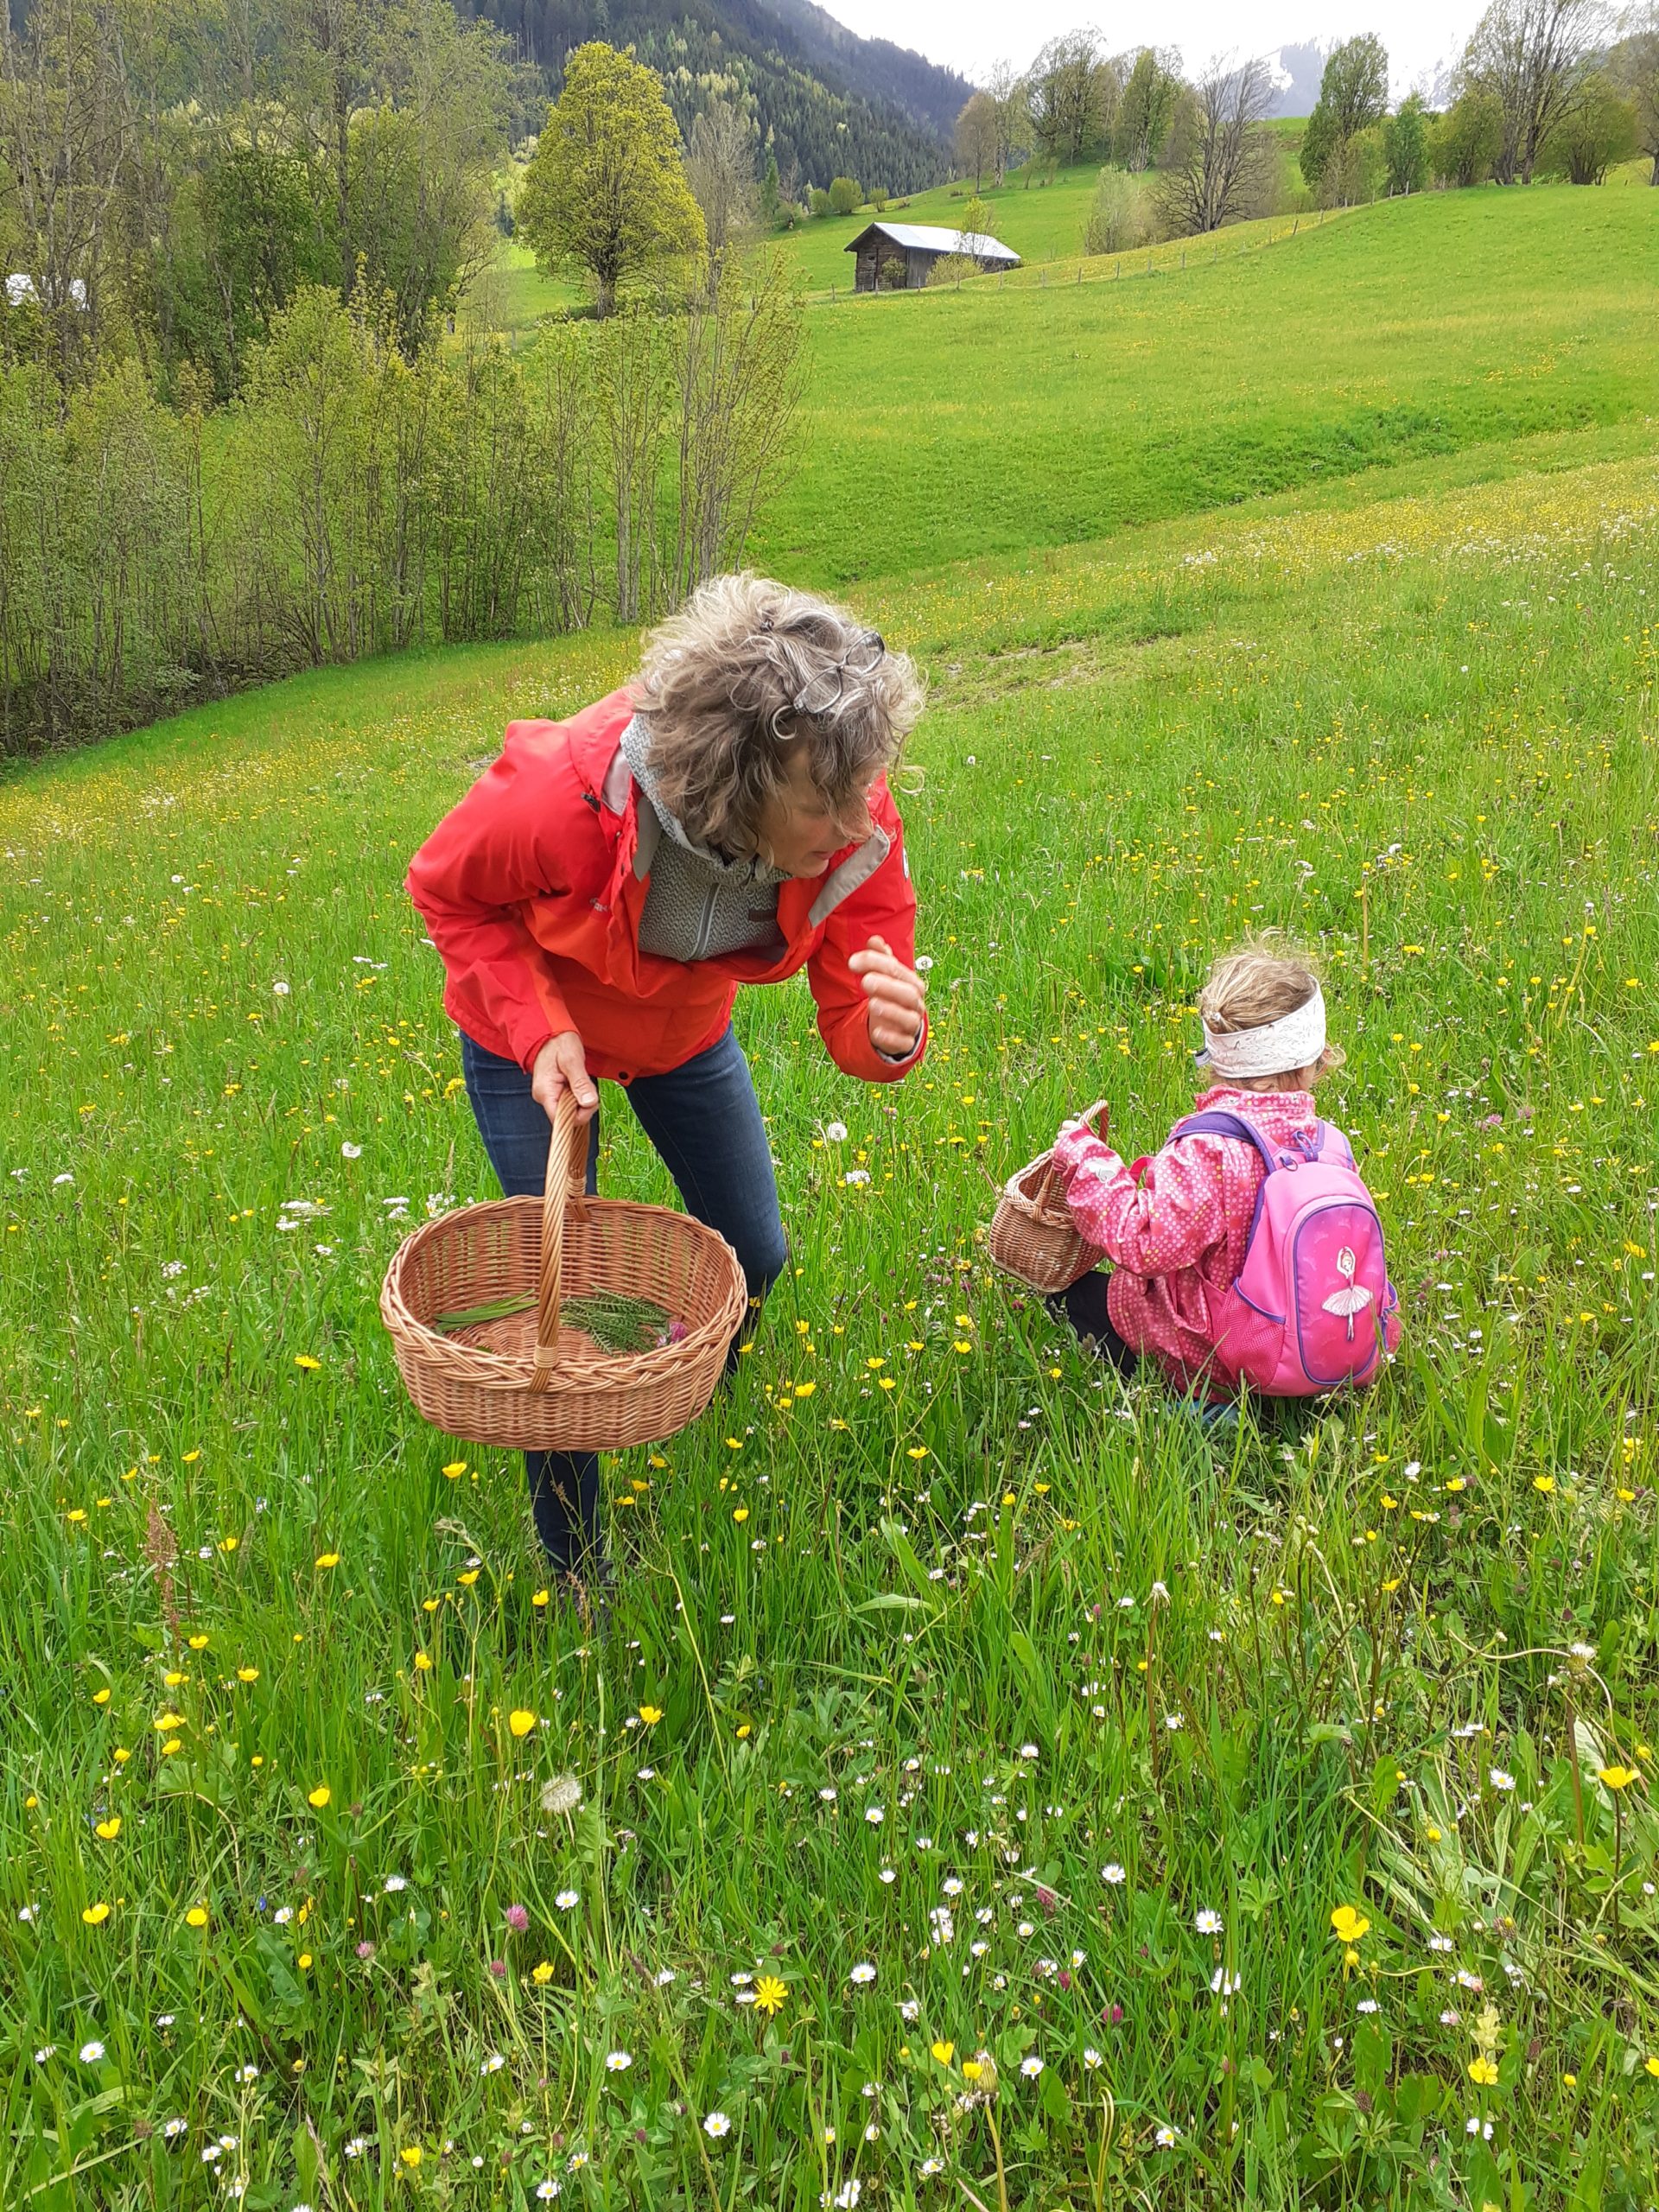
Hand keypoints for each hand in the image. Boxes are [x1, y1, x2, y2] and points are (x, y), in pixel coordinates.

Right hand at [531, 1030, 598, 1125]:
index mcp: (545, 1091)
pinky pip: (569, 1102)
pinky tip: (579, 1084)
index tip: (590, 1101)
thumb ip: (581, 1083)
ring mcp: (549, 1095)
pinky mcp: (555, 1092)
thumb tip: (589, 1102)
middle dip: (583, 1105)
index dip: (579, 1115)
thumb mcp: (572, 1060)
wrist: (551, 1033)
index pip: (561, 1119)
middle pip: (567, 1116)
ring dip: (582, 1099)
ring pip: (570, 1109)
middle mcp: (544, 1096)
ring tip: (582, 1081)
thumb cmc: (558, 1043)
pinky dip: (578, 1095)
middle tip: (588, 1087)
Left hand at [849, 934, 925, 1058]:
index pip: (897, 970)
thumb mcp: (886, 977)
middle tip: (865, 981)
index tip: (852, 962)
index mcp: (911, 983)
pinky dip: (890, 1038)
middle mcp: (915, 1003)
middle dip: (887, 986)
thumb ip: (881, 958)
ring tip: (871, 1004)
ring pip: (908, 1019)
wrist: (900, 1026)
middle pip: (907, 994)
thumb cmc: (891, 996)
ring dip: (891, 1011)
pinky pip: (902, 1042)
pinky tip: (876, 1032)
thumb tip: (874, 940)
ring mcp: (911, 1024)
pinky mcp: (905, 1043)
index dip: (876, 963)